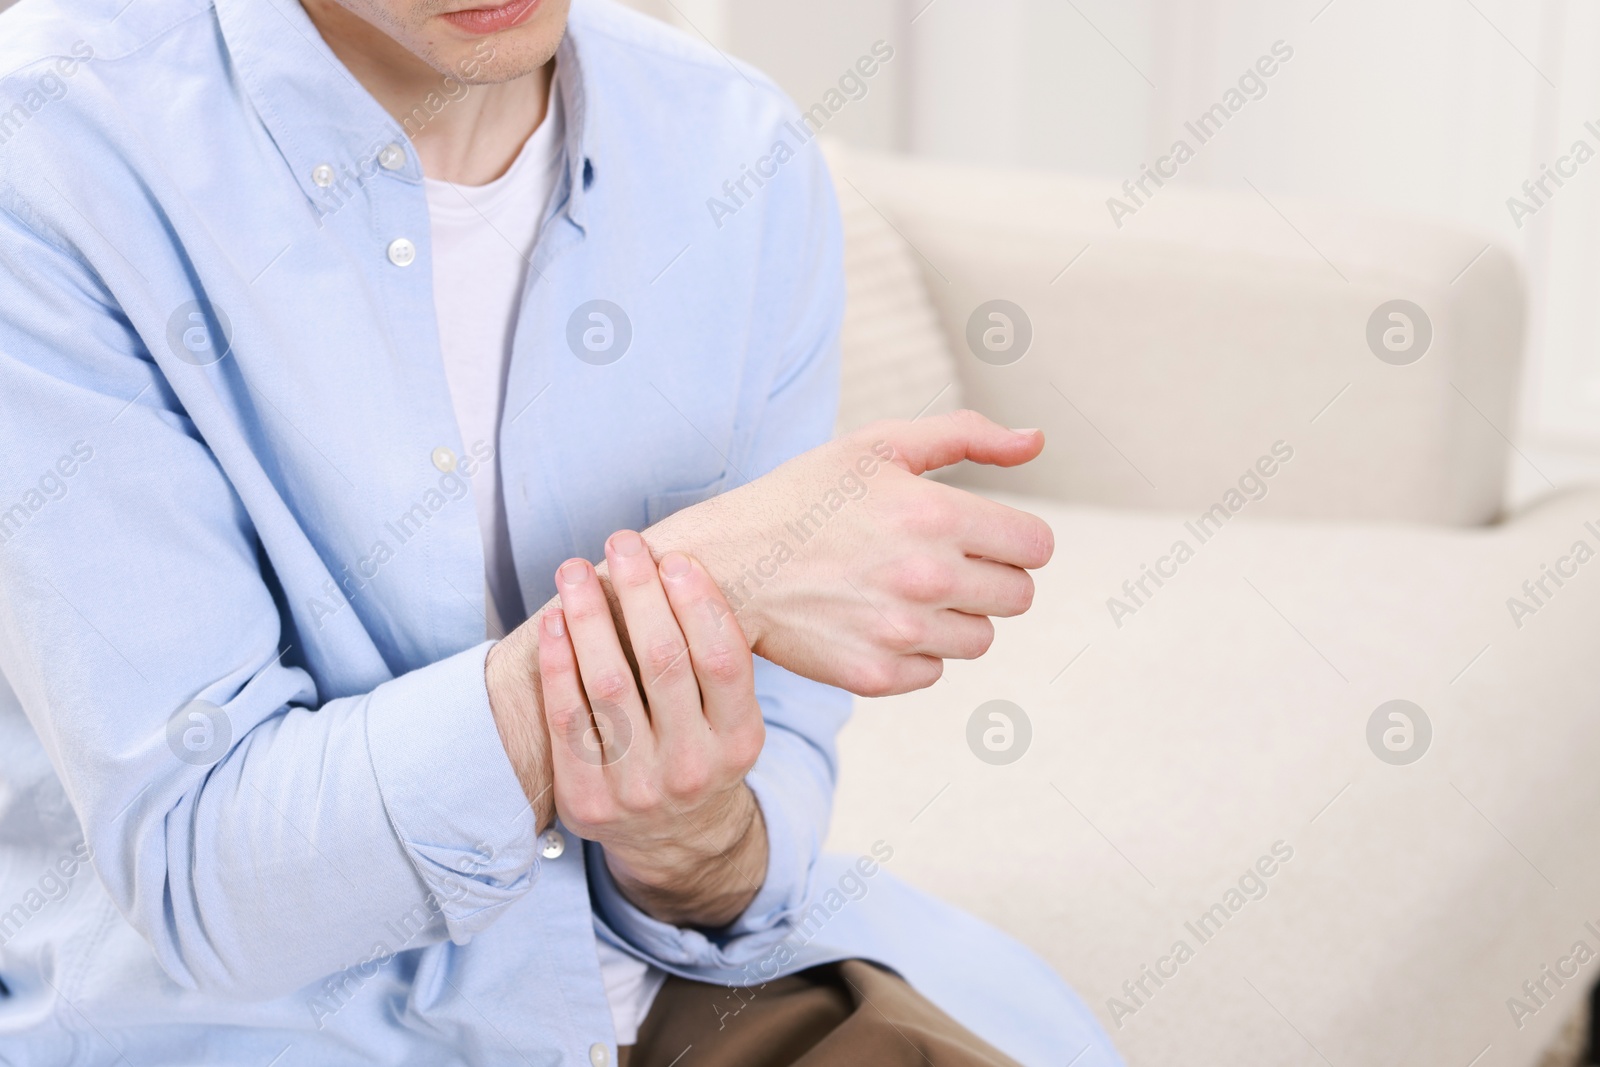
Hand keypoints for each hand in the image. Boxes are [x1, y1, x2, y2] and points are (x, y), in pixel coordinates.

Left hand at [540, 530, 767, 927]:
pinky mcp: (588, 799)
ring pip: (608, 684)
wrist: (672, 840)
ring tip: (575, 569)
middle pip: (664, 661)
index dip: (697, 601)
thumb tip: (677, 568)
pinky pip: (566, 718)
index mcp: (740, 741)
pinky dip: (557, 663)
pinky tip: (553, 622)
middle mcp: (693, 768)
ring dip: (588, 615)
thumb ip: (715, 660)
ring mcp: (638, 789)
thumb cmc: (699, 750)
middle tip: (622, 543)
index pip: (722, 659)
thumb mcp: (732, 718)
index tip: (673, 557)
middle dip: (639, 592)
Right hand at [644, 409, 1053, 696]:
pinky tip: (873, 619)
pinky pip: (934, 671)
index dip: (1014, 538)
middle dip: (990, 578)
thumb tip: (1036, 441)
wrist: (727, 564)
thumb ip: (967, 435)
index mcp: (936, 513)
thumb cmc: (806, 497)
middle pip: (1018, 597)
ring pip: (980, 639)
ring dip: (955, 617)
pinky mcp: (876, 674)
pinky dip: (914, 651)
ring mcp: (901, 632)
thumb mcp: (879, 446)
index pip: (1036, 546)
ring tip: (902, 591)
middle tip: (940, 562)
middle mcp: (926, 576)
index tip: (981, 535)